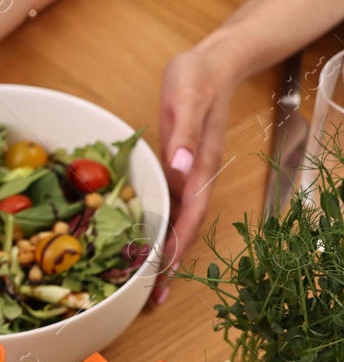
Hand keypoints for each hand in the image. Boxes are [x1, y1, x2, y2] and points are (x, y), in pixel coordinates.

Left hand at [156, 42, 240, 278]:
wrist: (214, 62)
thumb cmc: (197, 77)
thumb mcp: (187, 98)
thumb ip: (186, 134)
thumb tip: (181, 167)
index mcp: (199, 165)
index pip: (190, 216)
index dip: (176, 248)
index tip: (163, 277)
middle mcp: (196, 175)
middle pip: (186, 228)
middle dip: (170, 263)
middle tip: (153, 299)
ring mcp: (190, 173)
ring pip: (179, 221)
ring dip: (166, 252)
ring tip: (148, 284)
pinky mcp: (180, 167)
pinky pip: (172, 205)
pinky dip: (161, 228)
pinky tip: (147, 243)